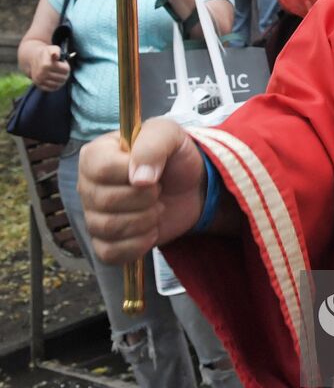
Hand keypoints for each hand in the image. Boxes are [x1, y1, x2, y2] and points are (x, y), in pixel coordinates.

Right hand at [29, 43, 70, 90]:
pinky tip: (56, 79)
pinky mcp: (39, 86)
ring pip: (60, 84)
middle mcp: (42, 74)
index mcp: (46, 65)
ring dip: (61, 79)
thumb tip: (56, 55)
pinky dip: (57, 85)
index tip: (62, 62)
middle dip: (65, 73)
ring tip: (58, 73)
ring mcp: (40, 81)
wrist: (32, 58)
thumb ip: (56, 50)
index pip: (66, 70)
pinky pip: (53, 89)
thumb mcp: (52, 48)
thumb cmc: (46, 53)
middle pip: (64, 78)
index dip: (66, 65)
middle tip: (61, 68)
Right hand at [78, 118, 205, 264]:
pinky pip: (110, 253)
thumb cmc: (175, 157)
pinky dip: (138, 244)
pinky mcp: (105, 242)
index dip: (133, 174)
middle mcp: (88, 185)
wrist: (192, 187)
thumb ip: (154, 144)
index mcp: (96, 155)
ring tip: (157, 207)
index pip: (102, 169)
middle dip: (145, 198)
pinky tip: (151, 230)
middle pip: (105, 201)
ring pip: (108, 228)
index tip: (154, 172)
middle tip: (159, 190)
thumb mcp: (170, 135)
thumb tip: (139, 178)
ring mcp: (93, 215)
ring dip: (145, 220)